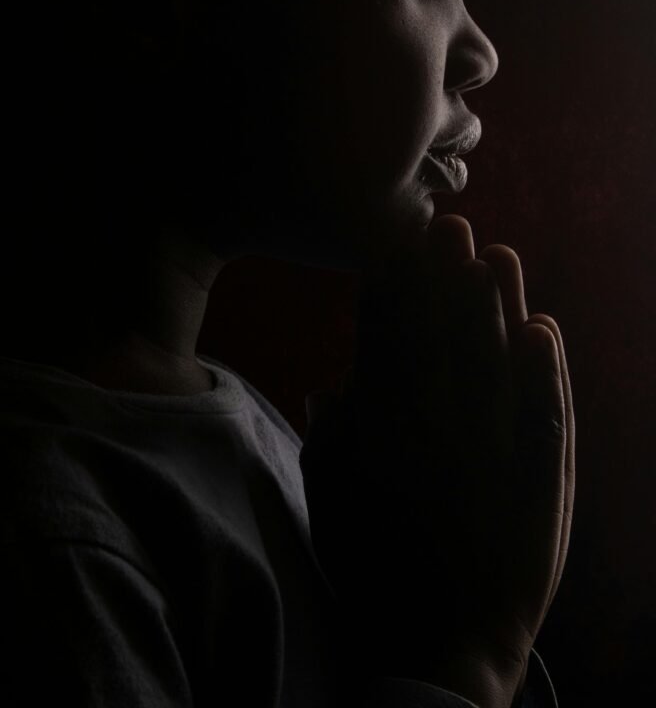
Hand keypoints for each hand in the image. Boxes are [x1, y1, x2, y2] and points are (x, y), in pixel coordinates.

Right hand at [300, 215, 574, 707]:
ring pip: (496, 368)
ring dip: (499, 309)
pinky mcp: (540, 491)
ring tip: (500, 257)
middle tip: (451, 225)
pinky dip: (548, 376)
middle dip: (446, 279)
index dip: (393, 290)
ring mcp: (493, 463)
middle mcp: (437, 439)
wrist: (439, 652)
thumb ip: (328, 440)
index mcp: (381, 438)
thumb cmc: (375, 575)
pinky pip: (548, 421)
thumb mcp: (330, 506)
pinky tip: (547, 332)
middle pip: (443, 343)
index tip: (396, 242)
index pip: (385, 346)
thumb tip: (335, 384)